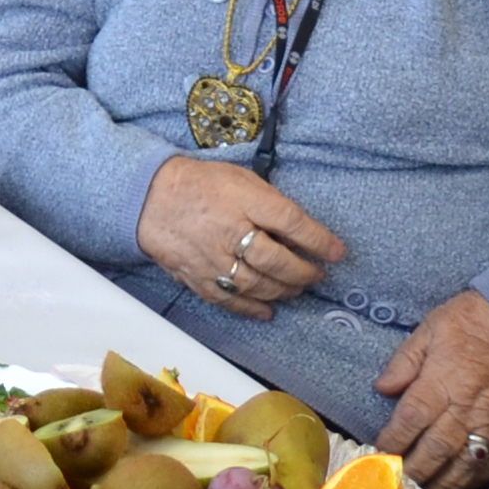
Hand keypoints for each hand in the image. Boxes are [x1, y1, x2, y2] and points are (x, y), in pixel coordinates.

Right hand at [135, 156, 345, 319]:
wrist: (150, 198)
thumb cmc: (202, 185)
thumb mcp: (241, 179)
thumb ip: (269, 203)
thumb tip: (299, 232)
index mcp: (243, 200)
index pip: (291, 222)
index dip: (319, 240)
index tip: (338, 252)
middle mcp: (229, 232)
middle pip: (276, 261)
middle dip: (303, 272)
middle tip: (317, 275)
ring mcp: (212, 259)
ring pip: (258, 285)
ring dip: (284, 291)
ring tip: (296, 289)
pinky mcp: (198, 278)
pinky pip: (231, 301)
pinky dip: (253, 309)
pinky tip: (269, 309)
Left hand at [373, 291, 488, 488]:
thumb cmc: (472, 321)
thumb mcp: (431, 328)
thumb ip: (405, 360)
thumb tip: (381, 387)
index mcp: (441, 380)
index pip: (411, 419)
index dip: (393, 440)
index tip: (379, 454)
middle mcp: (465, 407)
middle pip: (434, 449)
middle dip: (413, 470)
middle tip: (396, 485)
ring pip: (462, 463)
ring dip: (441, 483)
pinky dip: (474, 480)